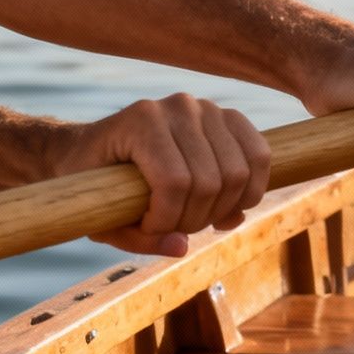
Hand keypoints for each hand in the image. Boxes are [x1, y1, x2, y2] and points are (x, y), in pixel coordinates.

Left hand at [53, 94, 271, 256]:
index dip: (167, 220)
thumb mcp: (102, 218)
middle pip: (210, 181)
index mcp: (141, 120)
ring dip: (222, 209)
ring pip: (237, 174)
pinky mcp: (229, 118)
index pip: (174, 182)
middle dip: (195, 219)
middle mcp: (178, 106)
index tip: (148, 230)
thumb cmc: (94, 187)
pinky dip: (252, 189)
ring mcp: (207, 108)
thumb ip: (139, 239)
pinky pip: (259, 155)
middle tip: (174, 228)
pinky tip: (232, 205)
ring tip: (197, 217)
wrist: (94, 149)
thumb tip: (182, 247)